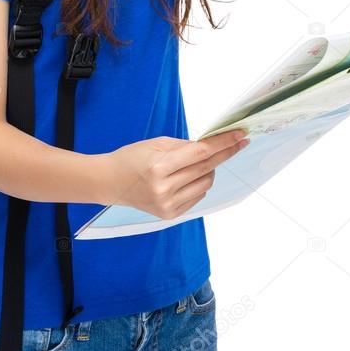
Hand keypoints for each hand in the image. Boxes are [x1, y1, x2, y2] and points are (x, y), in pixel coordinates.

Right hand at [102, 128, 250, 219]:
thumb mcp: (155, 144)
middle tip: (239, 142)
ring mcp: (167, 204)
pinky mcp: (170, 214)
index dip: (223, 144)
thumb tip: (211, 145)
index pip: (200, 153)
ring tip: (195, 163)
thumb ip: (184, 146)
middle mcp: (164, 188)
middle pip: (206, 168)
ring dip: (209, 170)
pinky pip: (198, 196)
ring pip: (206, 184)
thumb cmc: (131, 158)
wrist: (109, 182)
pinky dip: (199, 184)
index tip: (239, 135)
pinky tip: (186, 178)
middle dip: (225, 153)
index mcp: (159, 167)